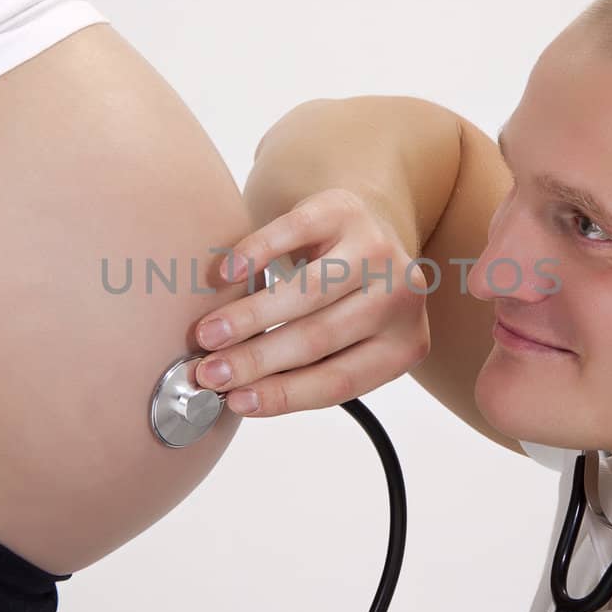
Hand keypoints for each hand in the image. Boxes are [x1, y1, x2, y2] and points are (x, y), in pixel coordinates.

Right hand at [190, 187, 431, 415]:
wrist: (375, 229)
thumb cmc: (350, 300)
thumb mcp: (349, 342)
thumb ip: (308, 367)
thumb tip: (236, 393)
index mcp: (403, 344)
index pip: (339, 381)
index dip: (283, 394)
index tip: (236, 401)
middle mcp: (399, 297)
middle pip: (319, 338)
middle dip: (256, 359)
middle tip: (211, 371)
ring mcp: (376, 249)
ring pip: (307, 292)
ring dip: (249, 317)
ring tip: (208, 333)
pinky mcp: (344, 210)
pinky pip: (293, 232)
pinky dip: (254, 255)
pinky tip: (226, 275)